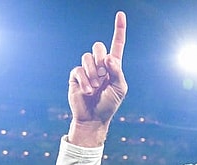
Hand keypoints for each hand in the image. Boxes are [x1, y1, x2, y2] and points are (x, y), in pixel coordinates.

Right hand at [68, 11, 127, 146]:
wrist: (94, 118)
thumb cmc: (109, 104)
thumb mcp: (119, 88)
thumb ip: (116, 71)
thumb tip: (108, 58)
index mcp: (113, 66)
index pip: (117, 44)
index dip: (119, 29)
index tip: (120, 14)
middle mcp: (100, 64)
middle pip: (98, 46)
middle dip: (101, 59)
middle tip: (102, 75)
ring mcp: (87, 69)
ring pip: (87, 57)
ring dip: (93, 74)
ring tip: (95, 88)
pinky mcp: (76, 76)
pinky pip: (79, 70)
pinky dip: (85, 82)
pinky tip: (87, 91)